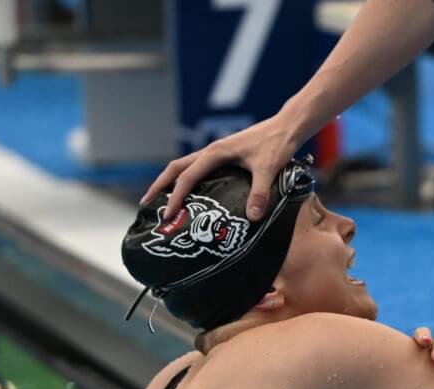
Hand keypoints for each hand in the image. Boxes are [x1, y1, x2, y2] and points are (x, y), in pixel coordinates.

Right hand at [140, 113, 299, 221]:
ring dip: (170, 182)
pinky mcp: (224, 156)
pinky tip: (189, 194)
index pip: (186, 177)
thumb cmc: (276, 144)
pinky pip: (198, 168)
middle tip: (146, 204)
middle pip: (175, 168)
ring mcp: (216, 152)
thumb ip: (259, 193)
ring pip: (184, 166)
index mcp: (216, 153)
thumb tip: (252, 217)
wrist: (286, 127)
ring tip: (161, 201)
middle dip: (159, 186)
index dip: (175, 197)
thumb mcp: (268, 169)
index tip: (167, 215)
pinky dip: (187, 180)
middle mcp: (211, 151)